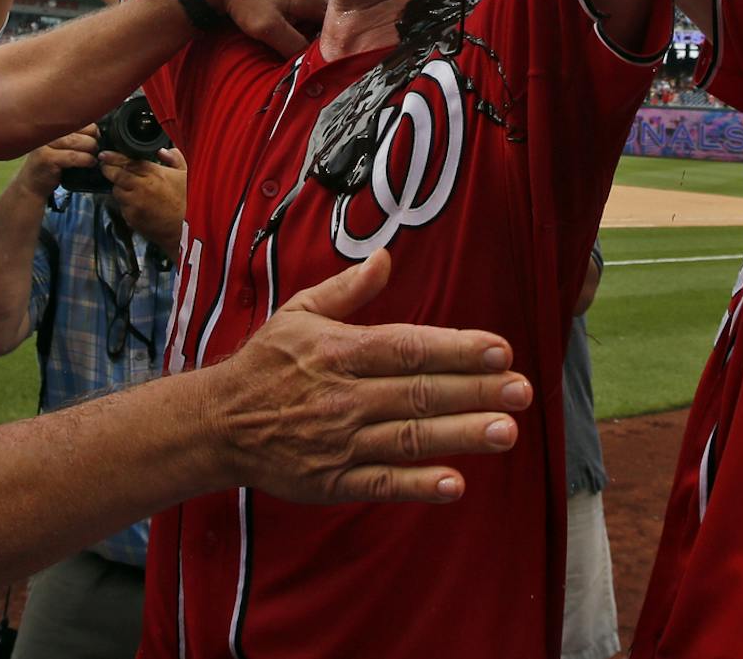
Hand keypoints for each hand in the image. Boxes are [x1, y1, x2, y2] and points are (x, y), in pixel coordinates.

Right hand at [21, 130, 99, 199]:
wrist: (31, 184)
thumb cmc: (51, 164)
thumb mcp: (60, 145)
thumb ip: (74, 136)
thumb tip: (98, 131)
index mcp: (51, 125)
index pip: (78, 119)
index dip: (92, 129)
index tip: (96, 138)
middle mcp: (46, 131)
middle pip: (79, 129)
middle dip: (92, 140)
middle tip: (95, 150)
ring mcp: (45, 144)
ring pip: (77, 142)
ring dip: (90, 150)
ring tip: (93, 157)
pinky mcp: (46, 158)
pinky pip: (73, 156)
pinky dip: (86, 160)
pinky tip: (90, 163)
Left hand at [102, 145, 186, 254]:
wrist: (186, 230)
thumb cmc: (188, 202)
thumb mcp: (187, 175)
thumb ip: (174, 158)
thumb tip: (162, 151)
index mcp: (154, 174)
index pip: (127, 162)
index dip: (113, 157)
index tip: (105, 154)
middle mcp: (141, 188)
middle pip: (116, 175)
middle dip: (109, 169)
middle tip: (106, 165)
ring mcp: (135, 204)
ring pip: (117, 191)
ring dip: (118, 187)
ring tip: (126, 185)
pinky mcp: (131, 218)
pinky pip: (122, 206)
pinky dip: (124, 202)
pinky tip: (134, 201)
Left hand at [193, 0, 325, 57]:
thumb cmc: (245, 0)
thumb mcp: (269, 28)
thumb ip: (293, 46)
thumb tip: (311, 63)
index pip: (336, 31)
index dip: (328, 50)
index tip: (314, 65)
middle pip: (324, 27)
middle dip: (313, 44)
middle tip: (298, 60)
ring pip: (310, 22)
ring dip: (300, 36)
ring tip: (285, 47)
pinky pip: (298, 16)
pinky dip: (291, 28)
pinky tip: (278, 35)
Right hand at [201, 250, 528, 503]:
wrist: (219, 423)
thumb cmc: (266, 363)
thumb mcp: (298, 313)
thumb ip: (347, 290)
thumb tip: (386, 258)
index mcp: (338, 352)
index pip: (406, 347)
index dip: (455, 348)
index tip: (499, 349)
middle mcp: (343, 397)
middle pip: (418, 393)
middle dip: (474, 391)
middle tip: (522, 390)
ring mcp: (339, 443)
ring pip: (409, 438)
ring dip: (460, 436)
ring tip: (507, 432)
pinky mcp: (333, 481)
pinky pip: (382, 483)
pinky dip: (418, 484)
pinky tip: (456, 483)